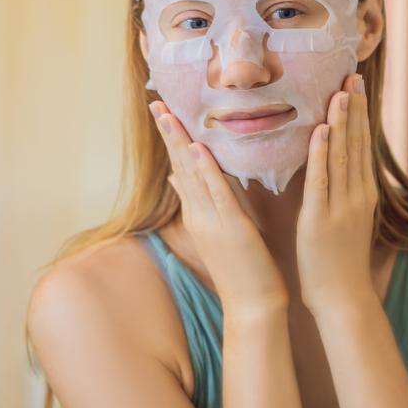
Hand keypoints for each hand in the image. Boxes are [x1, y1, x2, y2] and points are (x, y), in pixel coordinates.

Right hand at [150, 101, 286, 315]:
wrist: (252, 306)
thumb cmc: (241, 267)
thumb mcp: (215, 229)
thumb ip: (198, 201)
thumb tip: (176, 175)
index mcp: (197, 212)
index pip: (180, 167)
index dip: (171, 138)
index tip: (162, 109)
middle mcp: (198, 213)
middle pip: (179, 165)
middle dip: (167, 133)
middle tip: (156, 101)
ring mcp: (211, 221)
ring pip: (192, 175)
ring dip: (180, 143)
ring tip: (168, 114)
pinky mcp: (230, 229)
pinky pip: (217, 194)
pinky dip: (207, 171)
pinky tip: (198, 150)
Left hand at [296, 74, 378, 311]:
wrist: (343, 297)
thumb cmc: (340, 260)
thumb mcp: (350, 219)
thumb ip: (347, 191)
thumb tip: (341, 166)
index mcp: (363, 193)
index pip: (362, 145)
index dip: (360, 114)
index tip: (356, 84)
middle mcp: (357, 194)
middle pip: (357, 143)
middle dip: (355, 108)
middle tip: (353, 74)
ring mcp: (342, 206)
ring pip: (343, 155)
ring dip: (342, 121)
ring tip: (341, 91)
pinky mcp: (321, 218)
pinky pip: (322, 180)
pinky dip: (322, 154)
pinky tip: (322, 131)